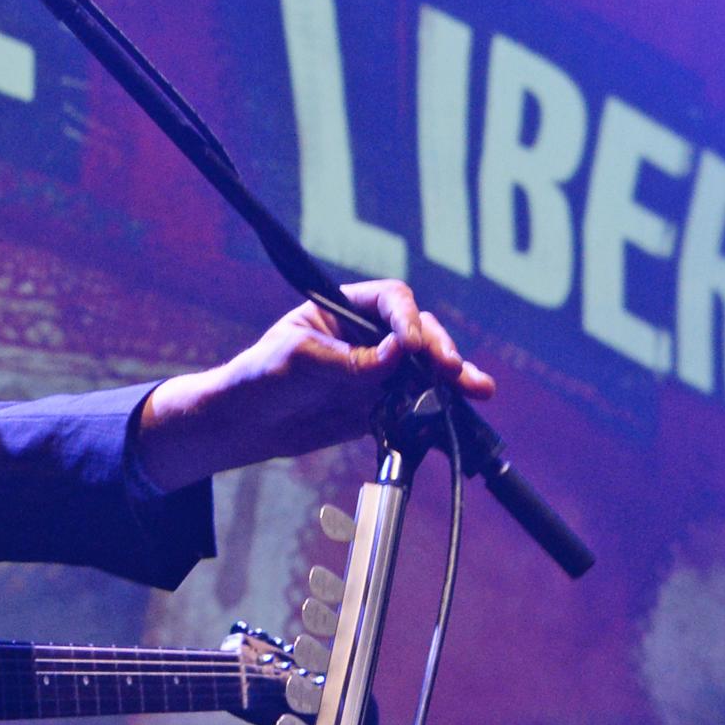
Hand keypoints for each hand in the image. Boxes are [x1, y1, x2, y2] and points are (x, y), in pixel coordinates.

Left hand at [133, 280, 496, 492]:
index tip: (408, 344)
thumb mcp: (299, 359)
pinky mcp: (382, 403)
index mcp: (345, 308)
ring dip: (454, 376)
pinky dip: (443, 405)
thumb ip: (349, 360)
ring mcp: (379, 370)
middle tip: (449, 370)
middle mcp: (368, 334)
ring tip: (477, 389)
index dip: (406, 318)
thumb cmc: (261, 376)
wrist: (247, 424)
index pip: (390, 300)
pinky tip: (466, 410)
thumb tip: (396, 358)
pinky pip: (419, 401)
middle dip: (438, 348)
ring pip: (426, 367)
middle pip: (417, 331)